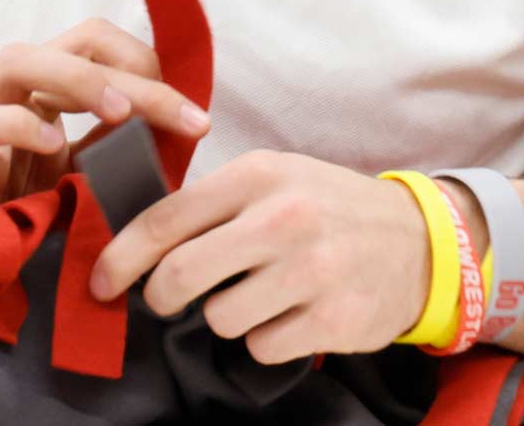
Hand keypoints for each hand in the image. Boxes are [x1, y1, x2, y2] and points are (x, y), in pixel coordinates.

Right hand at [0, 18, 211, 213]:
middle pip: (80, 47)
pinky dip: (21, 127)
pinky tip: (54, 146)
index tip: (192, 116)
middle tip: (188, 119)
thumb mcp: (82, 174)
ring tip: (121, 114)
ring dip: (80, 80)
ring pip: (21, 60)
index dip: (149, 65)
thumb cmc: (20, 205)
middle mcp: (18, 83)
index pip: (101, 42)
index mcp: (51, 85)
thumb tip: (174, 137)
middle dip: (141, 79)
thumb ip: (116, 148)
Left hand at [87, 151, 458, 362]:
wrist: (422, 241)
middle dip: (160, 296)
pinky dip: (265, 340)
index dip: (122, 257)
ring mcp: (311, 270)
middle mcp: (282, 218)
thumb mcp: (275, 178)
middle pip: (180, 277)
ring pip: (219, 317)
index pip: (165, 220)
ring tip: (257, 296)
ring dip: (225, 315)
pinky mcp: (333, 318)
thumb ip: (213, 202)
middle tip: (166, 300)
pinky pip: (261, 347)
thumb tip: (138, 240)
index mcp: (257, 175)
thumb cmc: (329, 208)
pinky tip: (290, 316)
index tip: (101, 282)